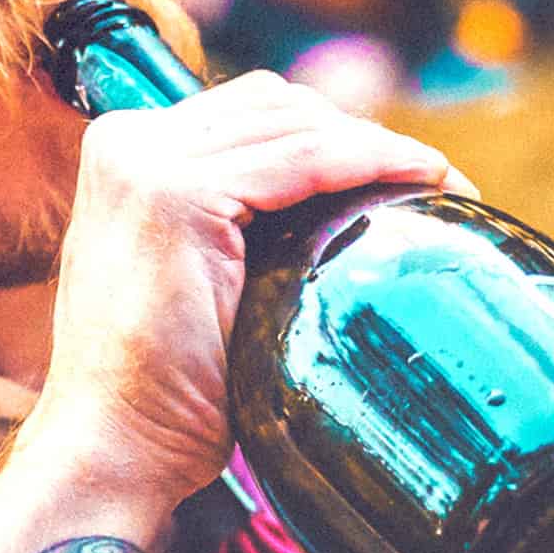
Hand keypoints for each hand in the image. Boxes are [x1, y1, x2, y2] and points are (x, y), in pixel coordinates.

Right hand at [25, 71, 467, 514]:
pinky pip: (304, 159)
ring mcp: (146, 164)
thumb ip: (236, 225)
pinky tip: (418, 178)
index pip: (255, 112)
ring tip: (441, 184)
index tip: (406, 171)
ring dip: (380, 145)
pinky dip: (369, 161)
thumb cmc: (164, 389)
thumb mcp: (196, 277)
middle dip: (361, 133)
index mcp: (126, 152)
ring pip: (298, 125)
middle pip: (279, 106)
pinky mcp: (175, 195)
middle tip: (435, 181)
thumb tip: (333, 205)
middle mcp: (129, 143)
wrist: (112, 446)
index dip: (336, 130)